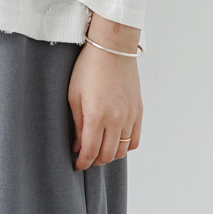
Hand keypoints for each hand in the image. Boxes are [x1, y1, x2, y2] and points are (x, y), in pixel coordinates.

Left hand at [68, 17, 142, 169]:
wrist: (112, 48)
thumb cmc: (88, 68)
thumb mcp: (74, 96)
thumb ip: (77, 124)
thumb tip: (78, 145)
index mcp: (96, 116)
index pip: (90, 152)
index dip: (82, 163)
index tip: (77, 165)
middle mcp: (116, 120)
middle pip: (107, 155)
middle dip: (94, 161)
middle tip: (86, 158)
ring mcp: (130, 116)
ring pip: (123, 150)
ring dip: (110, 155)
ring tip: (99, 150)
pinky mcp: (139, 111)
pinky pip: (135, 139)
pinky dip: (126, 145)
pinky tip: (115, 141)